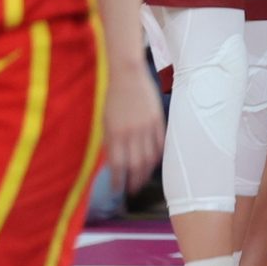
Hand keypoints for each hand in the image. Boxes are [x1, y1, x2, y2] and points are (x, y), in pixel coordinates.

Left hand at [102, 54, 164, 194]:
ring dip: (146, 173)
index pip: (118, 165)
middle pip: (136, 165)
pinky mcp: (158, 121)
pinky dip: (157, 158)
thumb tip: (114, 164)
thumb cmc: (113, 99)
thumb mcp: (106, 122)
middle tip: (132, 190)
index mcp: (115, 133)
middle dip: (134, 181)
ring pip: (150, 158)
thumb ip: (110, 142)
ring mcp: (147, 127)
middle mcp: (132, 133)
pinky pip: (160, 145)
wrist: (128, 75)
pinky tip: (153, 164)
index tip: (116, 189)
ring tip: (142, 181)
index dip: (117, 180)